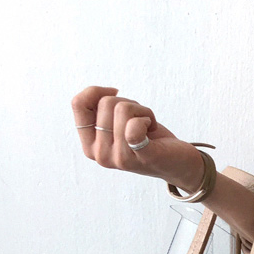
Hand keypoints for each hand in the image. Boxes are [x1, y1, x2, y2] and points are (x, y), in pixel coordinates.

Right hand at [72, 84, 201, 187]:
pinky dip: (147, 117)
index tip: (114, 94)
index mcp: (90, 146)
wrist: (176, 162)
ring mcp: (120, 158)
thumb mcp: (115, 122)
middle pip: (105, 103)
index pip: (77, 104)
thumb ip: (100, 108)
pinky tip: (152, 128)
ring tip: (146, 125)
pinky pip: (134, 126)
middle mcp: (101, 155)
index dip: (96, 91)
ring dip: (140, 110)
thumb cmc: (145, 137)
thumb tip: (103, 92)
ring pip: (121, 108)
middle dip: (127, 103)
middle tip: (137, 120)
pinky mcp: (141, 157)